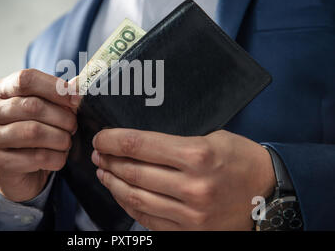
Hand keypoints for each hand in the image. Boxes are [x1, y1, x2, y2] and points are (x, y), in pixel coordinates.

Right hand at [0, 69, 79, 201]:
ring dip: (60, 138)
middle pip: (33, 106)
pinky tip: (58, 157)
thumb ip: (61, 95)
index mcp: (1, 90)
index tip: (76, 98)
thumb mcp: (46, 108)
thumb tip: (78, 85)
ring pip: (34, 132)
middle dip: (62, 117)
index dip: (55, 87)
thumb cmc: (36, 132)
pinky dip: (56, 158)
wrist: (20, 172)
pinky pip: (37, 157)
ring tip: (66, 141)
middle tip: (73, 126)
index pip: (26, 79)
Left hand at [91, 129, 275, 229]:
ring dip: (113, 183)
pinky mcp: (189, 231)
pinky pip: (148, 218)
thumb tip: (137, 144)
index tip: (101, 138)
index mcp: (197, 155)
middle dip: (109, 161)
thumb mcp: (213, 138)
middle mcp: (192, 186)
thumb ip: (174, 142)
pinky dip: (129, 205)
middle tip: (99, 154)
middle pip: (133, 171)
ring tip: (103, 172)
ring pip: (136, 197)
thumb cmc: (241, 159)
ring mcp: (190, 213)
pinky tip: (121, 193)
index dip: (112, 140)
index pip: (139, 144)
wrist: (270, 193)